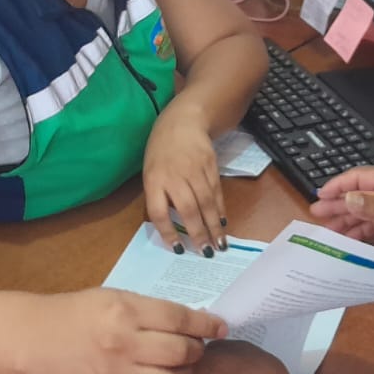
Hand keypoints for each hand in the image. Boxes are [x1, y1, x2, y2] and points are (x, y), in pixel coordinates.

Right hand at [38, 288, 226, 373]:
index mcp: (124, 312)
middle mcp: (121, 344)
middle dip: (197, 350)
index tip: (220, 327)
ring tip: (181, 366)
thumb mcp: (118, 298)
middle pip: (179, 353)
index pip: (178, 319)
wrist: (42, 339)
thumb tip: (196, 322)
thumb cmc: (83, 312)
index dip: (205, 325)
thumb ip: (154, 310)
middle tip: (197, 348)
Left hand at [141, 101, 225, 256]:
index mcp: (153, 179)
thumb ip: (159, 196)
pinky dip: (220, 209)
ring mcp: (194, 169)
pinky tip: (222, 223)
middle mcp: (174, 175)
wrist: (182, 121)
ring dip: (213, 225)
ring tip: (219, 244)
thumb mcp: (151, 172)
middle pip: (188, 208)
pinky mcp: (210, 165)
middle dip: (198, 233)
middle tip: (206, 252)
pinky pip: (216, 192)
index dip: (168, 232)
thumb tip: (172, 227)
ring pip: (205, 202)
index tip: (178, 248)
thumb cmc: (161, 152)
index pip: (158, 211)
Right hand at [310, 167, 373, 267]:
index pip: (358, 178)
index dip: (338, 186)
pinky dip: (359, 231)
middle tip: (316, 215)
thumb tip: (347, 198)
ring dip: (346, 219)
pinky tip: (348, 239)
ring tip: (328, 231)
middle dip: (337, 204)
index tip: (320, 196)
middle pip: (357, 195)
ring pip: (363, 211)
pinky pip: (372, 225)